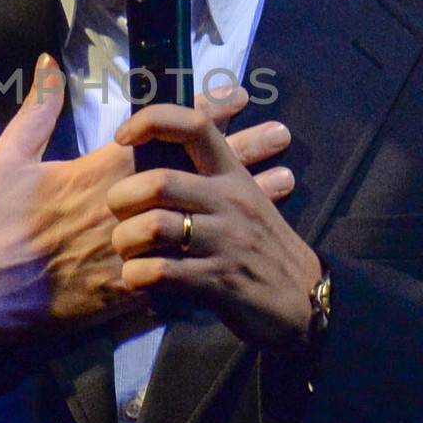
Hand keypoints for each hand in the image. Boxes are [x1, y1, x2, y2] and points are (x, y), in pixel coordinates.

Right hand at [0, 62, 295, 348]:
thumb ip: (38, 110)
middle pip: (196, 175)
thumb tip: (50, 63)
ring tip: (287, 184)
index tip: (237, 95)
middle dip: (242, 152)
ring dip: (244, 200)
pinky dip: (219, 256)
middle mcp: (126, 208)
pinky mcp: (130, 289)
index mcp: (98, 173)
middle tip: (282, 135)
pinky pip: (182, 271)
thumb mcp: (7, 158)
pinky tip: (254, 248)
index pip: (162, 135)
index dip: (202, 113)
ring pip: (203, 219)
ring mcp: (132, 249)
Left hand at [109, 94, 320, 352]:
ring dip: (125, 240)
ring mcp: (225, 242)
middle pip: (158, 182)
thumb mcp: (244, 198)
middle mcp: (229, 201)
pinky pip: (160, 272)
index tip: (123, 138)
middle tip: (118, 214)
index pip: (193, 125)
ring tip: (127, 250)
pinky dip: (136, 276)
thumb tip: (157, 141)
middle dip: (121, 198)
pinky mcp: (218, 282)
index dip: (151, 121)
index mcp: (232, 174)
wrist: (305, 300)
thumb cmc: (261, 246)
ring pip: (152, 227)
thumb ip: (205, 173)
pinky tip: (138, 278)